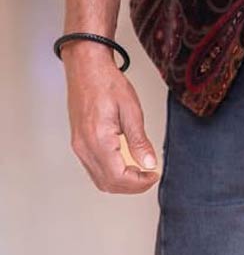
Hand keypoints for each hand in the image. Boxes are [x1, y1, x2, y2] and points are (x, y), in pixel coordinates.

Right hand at [63, 42, 158, 193]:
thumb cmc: (107, 83)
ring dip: (121, 183)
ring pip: (99, 180)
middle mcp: (84, 147)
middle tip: (150, 177)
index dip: (139, 183)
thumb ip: (139, 140)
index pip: (118, 177)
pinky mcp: (78, 143)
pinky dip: (110, 174)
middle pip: (107, 183)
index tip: (154, 175)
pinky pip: (93, 169)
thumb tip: (149, 163)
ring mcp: (79, 146)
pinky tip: (124, 166)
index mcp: (98, 140)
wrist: (86, 68)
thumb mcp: (131, 109)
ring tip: (140, 173)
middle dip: (132, 186)